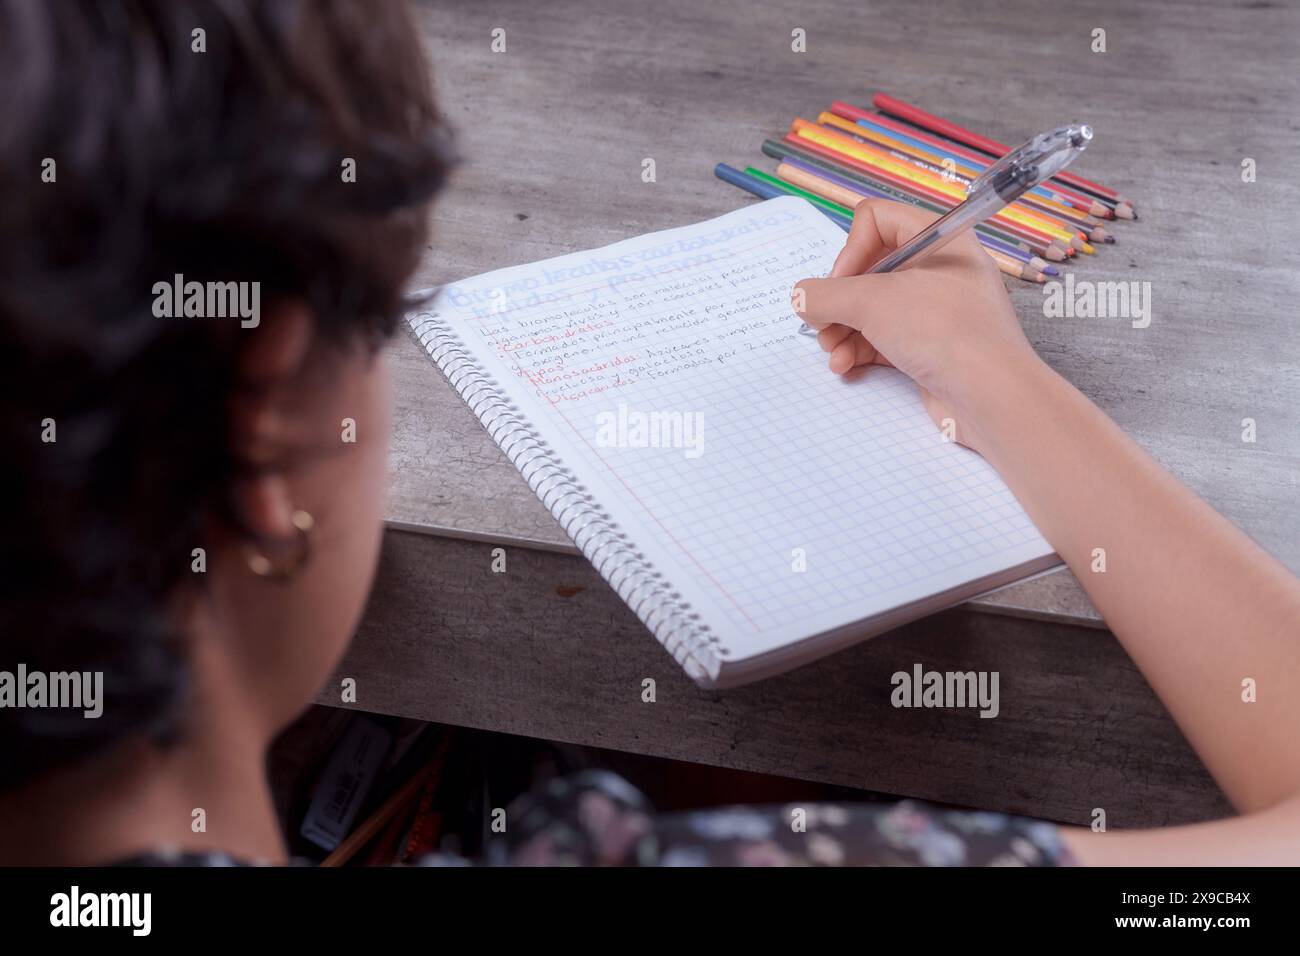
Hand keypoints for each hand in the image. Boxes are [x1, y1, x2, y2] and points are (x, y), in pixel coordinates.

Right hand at [793, 199, 1044, 451]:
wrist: (990, 397)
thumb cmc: (948, 333)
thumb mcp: (873, 302)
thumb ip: (826, 294)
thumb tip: (802, 299)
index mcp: (939, 241)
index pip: (877, 220)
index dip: (851, 249)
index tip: (842, 283)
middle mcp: (938, 272)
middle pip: (867, 270)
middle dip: (838, 300)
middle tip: (824, 322)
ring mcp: (934, 313)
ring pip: (870, 309)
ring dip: (841, 330)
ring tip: (833, 350)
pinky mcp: (928, 349)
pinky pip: (880, 340)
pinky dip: (857, 351)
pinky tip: (845, 366)